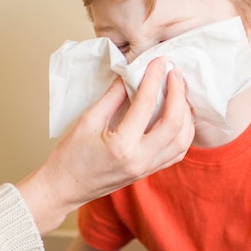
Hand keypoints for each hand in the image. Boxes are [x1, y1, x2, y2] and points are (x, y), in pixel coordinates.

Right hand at [18, 58, 193, 232]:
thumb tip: (130, 75)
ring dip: (186, 114)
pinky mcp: (149, 172)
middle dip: (178, 94)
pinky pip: (177, 152)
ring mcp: (147, 169)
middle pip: (174, 123)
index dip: (154, 79)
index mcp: (122, 145)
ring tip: (179, 92)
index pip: (145, 105)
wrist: (64, 188)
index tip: (158, 62)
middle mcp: (140, 159)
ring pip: (182, 140)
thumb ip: (113, 97)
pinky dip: (183, 132)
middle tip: (174, 73)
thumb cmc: (70, 156)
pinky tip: (178, 116)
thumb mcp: (88, 120)